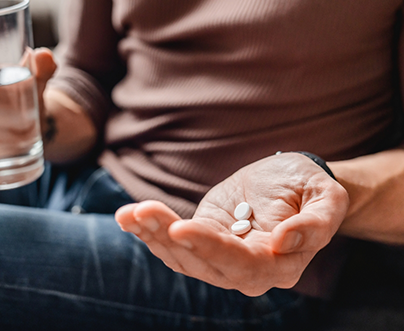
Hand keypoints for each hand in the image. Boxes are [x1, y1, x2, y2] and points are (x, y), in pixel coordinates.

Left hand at [115, 153, 348, 295]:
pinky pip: (174, 243)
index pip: (241, 264)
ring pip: (181, 257)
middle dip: (169, 239)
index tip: (181, 227)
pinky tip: (129, 217)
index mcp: (278, 265)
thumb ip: (315, 223)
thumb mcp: (327, 198)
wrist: (291, 184)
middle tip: (141, 211)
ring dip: (152, 235)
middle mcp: (246, 270)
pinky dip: (150, 231)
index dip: (210, 248)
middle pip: (202, 263)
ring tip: (128, 213)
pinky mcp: (203, 239)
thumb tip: (283, 241)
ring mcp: (220, 257)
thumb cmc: (310, 188)